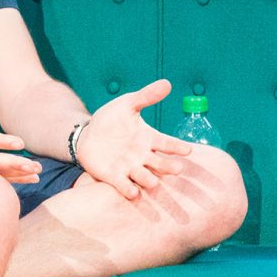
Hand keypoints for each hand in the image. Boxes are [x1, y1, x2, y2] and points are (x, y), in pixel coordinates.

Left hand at [77, 79, 190, 199]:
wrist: (88, 135)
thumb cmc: (111, 120)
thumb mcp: (127, 104)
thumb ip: (145, 96)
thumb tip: (167, 83)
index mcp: (148, 138)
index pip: (166, 143)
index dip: (177, 147)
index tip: (188, 150)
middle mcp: (142, 156)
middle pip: (159, 163)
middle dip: (168, 167)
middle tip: (178, 169)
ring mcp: (129, 168)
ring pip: (143, 177)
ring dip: (148, 180)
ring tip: (153, 182)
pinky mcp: (113, 176)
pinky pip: (123, 185)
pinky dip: (128, 190)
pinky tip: (133, 193)